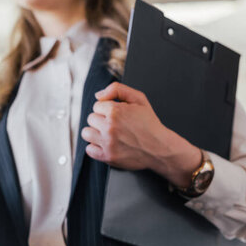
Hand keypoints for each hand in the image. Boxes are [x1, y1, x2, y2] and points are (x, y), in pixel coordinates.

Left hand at [80, 82, 199, 185]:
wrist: (159, 148)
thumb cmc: (149, 124)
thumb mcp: (139, 99)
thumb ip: (117, 89)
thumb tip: (98, 95)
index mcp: (115, 111)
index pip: (96, 106)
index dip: (106, 109)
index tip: (116, 115)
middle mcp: (110, 127)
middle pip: (90, 119)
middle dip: (101, 120)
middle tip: (114, 125)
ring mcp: (108, 143)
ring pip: (86, 133)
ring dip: (95, 133)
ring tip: (107, 134)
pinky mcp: (107, 156)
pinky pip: (89, 149)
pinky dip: (95, 147)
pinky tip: (106, 144)